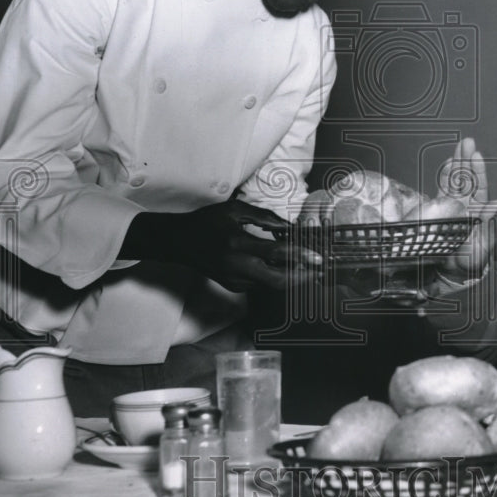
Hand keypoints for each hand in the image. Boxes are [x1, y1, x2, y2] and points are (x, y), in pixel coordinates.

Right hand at [121, 195, 320, 292]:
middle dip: (302, 277)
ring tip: (308, 268)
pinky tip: (284, 267)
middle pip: (278, 280)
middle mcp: (236, 267)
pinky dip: (275, 276)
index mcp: (237, 244)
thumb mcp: (234, 210)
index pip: (276, 253)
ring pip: (271, 285)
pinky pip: (260, 283)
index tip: (318, 257)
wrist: (179, 242)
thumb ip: (263, 217)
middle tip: (318, 270)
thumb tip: (288, 227)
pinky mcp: (232, 286)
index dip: (300, 256)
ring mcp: (234, 280)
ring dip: (291, 277)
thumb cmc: (207, 222)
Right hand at [436, 137, 496, 284]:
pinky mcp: (440, 210)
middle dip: (466, 160)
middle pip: (466, 179)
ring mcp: (452, 207)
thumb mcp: (481, 244)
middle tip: (467, 141)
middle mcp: (466, 207)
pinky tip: (448, 163)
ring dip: (456, 163)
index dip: (477, 171)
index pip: (479, 188)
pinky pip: (442, 190)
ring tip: (459, 146)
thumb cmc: (469, 260)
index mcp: (477, 213)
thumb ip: (488, 221)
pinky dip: (444, 176)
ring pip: (455, 181)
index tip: (476, 155)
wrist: (451, 272)